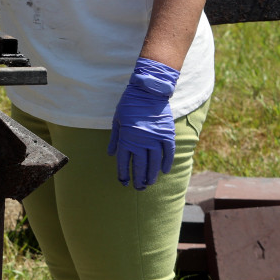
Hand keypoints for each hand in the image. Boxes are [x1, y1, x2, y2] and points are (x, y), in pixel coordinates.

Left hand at [107, 57, 179, 189]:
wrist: (148, 91)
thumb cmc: (129, 104)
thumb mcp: (117, 120)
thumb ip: (115, 138)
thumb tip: (111, 154)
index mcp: (127, 138)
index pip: (124, 162)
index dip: (124, 174)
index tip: (123, 182)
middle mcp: (141, 141)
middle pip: (140, 166)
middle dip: (138, 179)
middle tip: (139, 188)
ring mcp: (155, 139)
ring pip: (154, 163)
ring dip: (152, 175)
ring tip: (149, 183)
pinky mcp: (167, 135)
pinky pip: (168, 153)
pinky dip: (166, 163)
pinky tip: (164, 171)